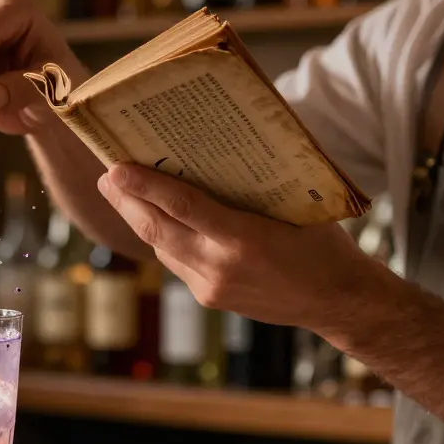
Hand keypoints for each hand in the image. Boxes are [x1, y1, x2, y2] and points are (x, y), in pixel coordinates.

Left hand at [97, 164, 381, 329]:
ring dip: (138, 219)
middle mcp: (220, 266)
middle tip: (105, 175)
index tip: (115, 168)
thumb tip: (222, 141)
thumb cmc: (323, 243)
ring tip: (121, 192)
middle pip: (157, 229)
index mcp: (245, 239)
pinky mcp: (208, 298)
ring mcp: (211, 287)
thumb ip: (254, 184)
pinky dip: (162, 238)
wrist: (338, 302)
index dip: (145, 186)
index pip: (182, 207)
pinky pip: (175, 261)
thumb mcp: (296, 205)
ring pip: (161, 247)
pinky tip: (154, 220)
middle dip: (125, 201)